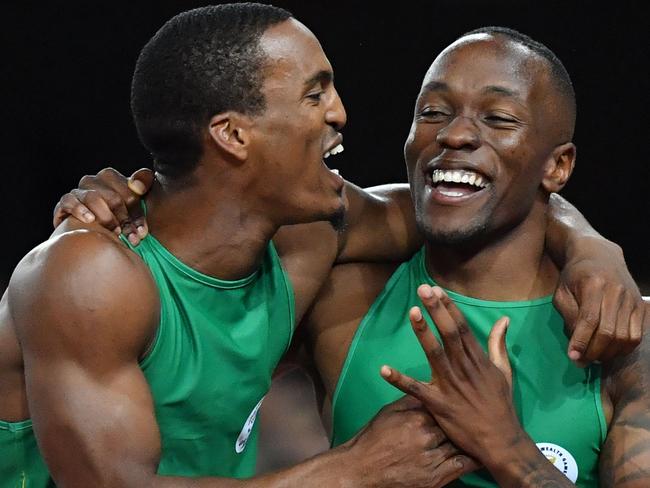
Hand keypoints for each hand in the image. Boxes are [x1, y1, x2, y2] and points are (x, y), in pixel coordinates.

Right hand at [53, 167, 154, 244]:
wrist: (92, 233)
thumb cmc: (119, 217)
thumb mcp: (137, 202)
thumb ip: (145, 184)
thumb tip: (138, 185)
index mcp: (113, 179)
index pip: (129, 192)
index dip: (137, 213)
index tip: (142, 232)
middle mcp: (95, 181)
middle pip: (113, 197)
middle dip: (125, 220)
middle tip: (132, 238)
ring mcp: (79, 191)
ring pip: (93, 198)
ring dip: (107, 218)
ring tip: (115, 232)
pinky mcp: (65, 202)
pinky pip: (69, 201)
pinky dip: (80, 209)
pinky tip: (89, 220)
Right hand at [344, 395, 478, 487]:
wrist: (362, 470)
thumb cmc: (373, 439)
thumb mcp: (389, 413)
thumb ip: (410, 401)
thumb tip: (427, 388)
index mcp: (416, 418)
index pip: (443, 407)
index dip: (453, 405)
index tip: (463, 400)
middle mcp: (426, 436)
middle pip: (453, 425)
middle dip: (462, 421)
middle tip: (476, 416)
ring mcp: (432, 458)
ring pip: (458, 444)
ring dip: (470, 439)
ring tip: (483, 432)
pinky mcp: (435, 477)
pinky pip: (461, 466)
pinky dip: (472, 459)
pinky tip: (480, 453)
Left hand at [380, 284, 520, 467]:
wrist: (501, 442)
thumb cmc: (501, 405)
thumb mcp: (504, 372)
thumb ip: (498, 344)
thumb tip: (503, 319)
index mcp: (478, 360)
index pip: (462, 328)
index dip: (449, 308)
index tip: (438, 290)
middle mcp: (464, 369)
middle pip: (449, 334)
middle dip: (436, 310)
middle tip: (424, 289)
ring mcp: (450, 386)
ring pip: (435, 354)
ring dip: (423, 332)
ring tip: (412, 312)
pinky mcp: (439, 404)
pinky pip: (416, 390)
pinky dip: (399, 380)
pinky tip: (383, 369)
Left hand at [554, 241, 645, 365]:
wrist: (600, 256)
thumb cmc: (574, 276)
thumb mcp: (561, 291)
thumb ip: (568, 315)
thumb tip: (577, 342)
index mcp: (594, 284)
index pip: (590, 319)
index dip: (581, 341)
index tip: (572, 356)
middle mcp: (617, 291)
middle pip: (609, 332)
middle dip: (594, 352)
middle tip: (581, 361)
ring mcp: (632, 299)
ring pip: (625, 337)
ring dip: (608, 354)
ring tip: (593, 357)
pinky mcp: (640, 306)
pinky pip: (636, 336)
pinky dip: (622, 349)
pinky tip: (609, 350)